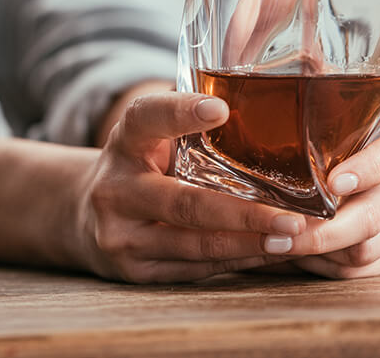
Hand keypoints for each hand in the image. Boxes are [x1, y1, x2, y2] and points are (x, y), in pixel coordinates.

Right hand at [73, 91, 306, 282]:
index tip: (221, 109)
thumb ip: (188, 130)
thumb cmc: (140, 168)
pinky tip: (271, 253)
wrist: (86, 218)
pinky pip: (196, 269)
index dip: (179, 112)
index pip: (145, 119)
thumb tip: (265, 111)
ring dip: (250, 243)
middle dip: (243, 213)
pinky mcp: (135, 270)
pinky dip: (239, 261)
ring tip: (293, 239)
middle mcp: (116, 190)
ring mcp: (121, 235)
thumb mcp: (149, 141)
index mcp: (123, 144)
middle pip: (183, 203)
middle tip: (292, 217)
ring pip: (195, 245)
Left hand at [282, 122, 379, 278]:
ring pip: (368, 247)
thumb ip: (269, 120)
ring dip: (321, 250)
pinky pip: (361, 268)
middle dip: (329, 230)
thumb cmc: (282, 157)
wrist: (285, 199)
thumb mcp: (278, 136)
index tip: (334, 183)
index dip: (374, 166)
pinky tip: (301, 252)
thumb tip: (235, 114)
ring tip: (283, 241)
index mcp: (379, 141)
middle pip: (375, 211)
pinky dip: (326, 265)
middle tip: (287, 234)